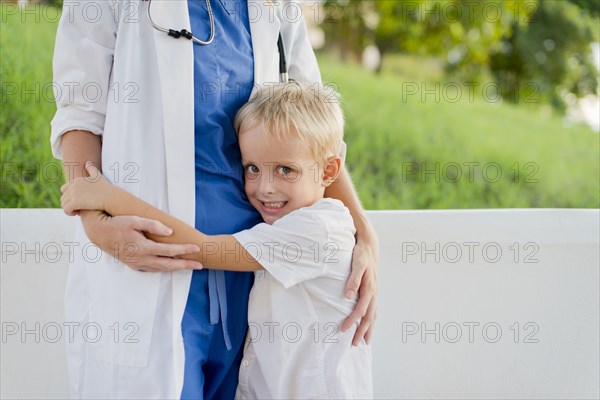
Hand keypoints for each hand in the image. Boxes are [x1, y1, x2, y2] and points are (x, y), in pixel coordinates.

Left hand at [60, 163, 110, 214]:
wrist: (111, 197)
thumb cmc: (106, 188)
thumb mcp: (98, 176)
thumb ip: (91, 169)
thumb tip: (88, 163)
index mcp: (77, 180)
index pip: (64, 189)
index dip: (69, 196)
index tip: (78, 201)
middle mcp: (74, 186)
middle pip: (63, 197)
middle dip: (69, 203)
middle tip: (78, 208)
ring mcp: (74, 193)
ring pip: (63, 204)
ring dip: (69, 209)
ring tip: (78, 212)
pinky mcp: (75, 202)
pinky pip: (66, 209)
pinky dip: (69, 213)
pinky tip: (77, 213)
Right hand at [80, 210, 203, 271]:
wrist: (100, 234)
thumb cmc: (118, 224)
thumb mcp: (134, 220)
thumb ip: (153, 225)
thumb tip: (170, 232)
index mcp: (143, 248)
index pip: (169, 251)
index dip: (184, 250)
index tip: (196, 248)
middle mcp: (141, 259)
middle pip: (168, 265)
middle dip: (185, 265)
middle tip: (200, 265)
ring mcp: (137, 264)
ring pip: (161, 269)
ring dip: (176, 268)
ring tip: (190, 266)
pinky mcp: (134, 265)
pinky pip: (153, 269)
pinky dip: (164, 268)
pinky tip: (172, 266)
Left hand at [341, 238, 377, 345]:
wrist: (369, 246)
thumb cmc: (361, 255)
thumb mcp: (357, 264)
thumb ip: (352, 280)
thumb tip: (348, 296)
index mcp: (369, 288)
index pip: (360, 310)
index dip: (352, 321)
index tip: (342, 330)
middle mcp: (373, 292)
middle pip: (369, 317)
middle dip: (362, 331)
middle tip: (354, 345)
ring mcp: (374, 292)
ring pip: (373, 315)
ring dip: (368, 328)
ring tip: (364, 341)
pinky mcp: (372, 291)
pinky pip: (373, 309)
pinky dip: (371, 319)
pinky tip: (368, 325)